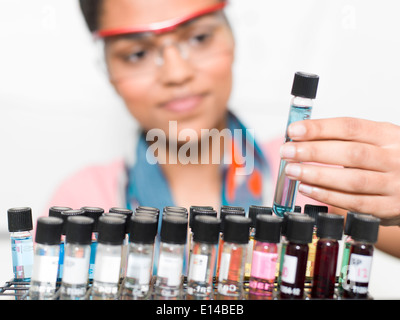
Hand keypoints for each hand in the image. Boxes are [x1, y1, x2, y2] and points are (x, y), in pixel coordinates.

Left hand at [280, 117, 399, 225]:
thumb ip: (346, 139)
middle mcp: (395, 158)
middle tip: (287, 152)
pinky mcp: (389, 208)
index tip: (294, 131)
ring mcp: (394, 185)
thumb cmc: (393, 160)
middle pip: (350, 153)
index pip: (350, 127)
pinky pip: (355, 203)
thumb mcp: (379, 141)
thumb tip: (303, 137)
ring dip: (317, 175)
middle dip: (313, 151)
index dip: (320, 128)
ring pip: (352, 180)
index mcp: (390, 135)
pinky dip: (328, 195)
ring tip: (292, 170)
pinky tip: (308, 188)